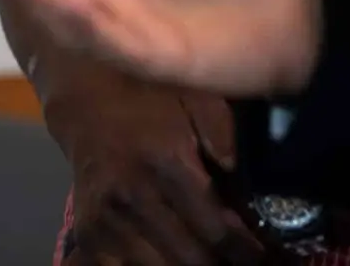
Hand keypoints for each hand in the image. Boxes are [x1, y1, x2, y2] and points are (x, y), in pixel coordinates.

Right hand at [51, 73, 267, 265]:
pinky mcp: (88, 234)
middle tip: (241, 261)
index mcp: (165, 165)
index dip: (247, 254)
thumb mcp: (197, 100)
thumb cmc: (150, 101)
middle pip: (193, 261)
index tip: (264, 256)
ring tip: (210, 257)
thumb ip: (227, 138)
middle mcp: (133, 198)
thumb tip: (253, 185)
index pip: (217, 233)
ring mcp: (106, 220)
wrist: (85, 103)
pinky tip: (169, 256)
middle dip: (224, 265)